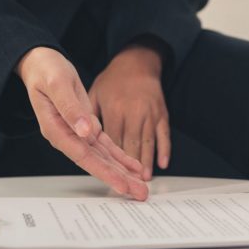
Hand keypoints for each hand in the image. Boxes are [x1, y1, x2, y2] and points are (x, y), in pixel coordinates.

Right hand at [17, 47, 147, 199]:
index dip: (104, 171)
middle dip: (119, 179)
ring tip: (141, 187)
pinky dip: (120, 157)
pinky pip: (106, 147)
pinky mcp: (87, 127)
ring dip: (123, 172)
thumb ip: (70, 109)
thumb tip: (85, 131)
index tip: (121, 184)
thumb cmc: (47, 72)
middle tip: (140, 193)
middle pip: (96, 163)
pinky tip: (133, 167)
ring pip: (104, 158)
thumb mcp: (58, 85)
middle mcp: (68, 137)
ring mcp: (78, 134)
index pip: (83, 156)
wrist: (42, 64)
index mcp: (57, 130)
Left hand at [88, 44, 169, 180]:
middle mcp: (134, 113)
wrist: (137, 62)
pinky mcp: (161, 113)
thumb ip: (85, 114)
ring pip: (147, 143)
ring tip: (143, 181)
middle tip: (130, 187)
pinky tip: (161, 164)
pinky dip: (163, 150)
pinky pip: (163, 134)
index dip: (110, 161)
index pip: (110, 142)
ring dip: (145, 163)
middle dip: (129, 169)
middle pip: (130, 146)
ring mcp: (149, 114)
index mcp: (115, 109)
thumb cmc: (112, 79)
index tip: (110, 176)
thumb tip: (85, 136)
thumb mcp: (94, 93)